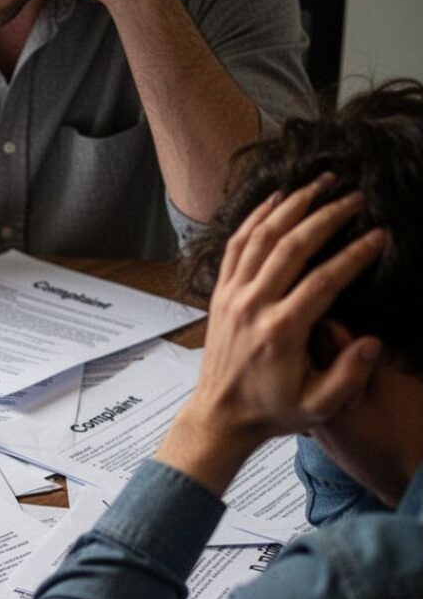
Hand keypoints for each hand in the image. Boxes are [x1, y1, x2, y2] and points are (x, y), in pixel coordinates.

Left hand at [157, 174, 385, 494]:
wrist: (220, 416)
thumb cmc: (270, 410)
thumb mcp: (317, 407)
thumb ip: (349, 376)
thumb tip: (372, 342)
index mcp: (280, 332)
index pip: (323, 280)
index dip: (355, 254)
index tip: (379, 235)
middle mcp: (252, 308)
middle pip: (291, 246)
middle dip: (326, 215)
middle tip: (355, 197)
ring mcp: (231, 298)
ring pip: (260, 238)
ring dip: (292, 205)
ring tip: (322, 182)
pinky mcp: (219, 296)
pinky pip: (236, 247)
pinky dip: (255, 218)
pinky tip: (277, 198)